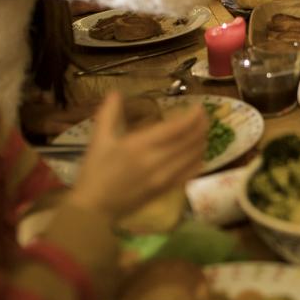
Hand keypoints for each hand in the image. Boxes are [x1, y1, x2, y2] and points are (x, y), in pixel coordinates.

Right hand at [67, 92, 206, 219]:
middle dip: (201, 126)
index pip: (176, 128)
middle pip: (190, 140)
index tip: (199, 107)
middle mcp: (156, 160)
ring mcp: (164, 177)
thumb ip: (109, 113)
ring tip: (202, 131)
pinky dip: (198, 161)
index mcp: (140, 145)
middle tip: (204, 116)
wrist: (94, 207)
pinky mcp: (165, 190)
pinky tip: (199, 154)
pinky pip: (190, 173)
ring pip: (193, 156)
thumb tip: (116, 92)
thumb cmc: (95, 171)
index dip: (192, 117)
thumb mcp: (98, 139)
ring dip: (201, 141)